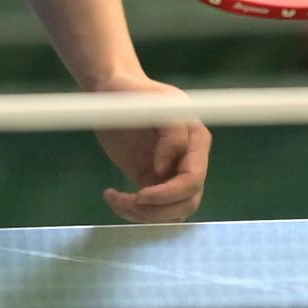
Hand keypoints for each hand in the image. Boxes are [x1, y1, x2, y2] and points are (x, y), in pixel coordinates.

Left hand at [91, 75, 209, 222]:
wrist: (112, 94)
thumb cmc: (133, 92)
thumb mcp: (154, 103)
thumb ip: (171, 133)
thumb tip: (164, 169)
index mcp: (196, 140)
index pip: (193, 179)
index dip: (169, 192)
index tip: (140, 192)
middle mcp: (189, 160)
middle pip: (187, 202)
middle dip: (158, 210)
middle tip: (128, 201)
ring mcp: (172, 173)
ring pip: (171, 212)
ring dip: (143, 215)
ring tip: (116, 199)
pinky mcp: (152, 181)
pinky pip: (152, 209)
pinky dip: (132, 211)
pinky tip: (111, 196)